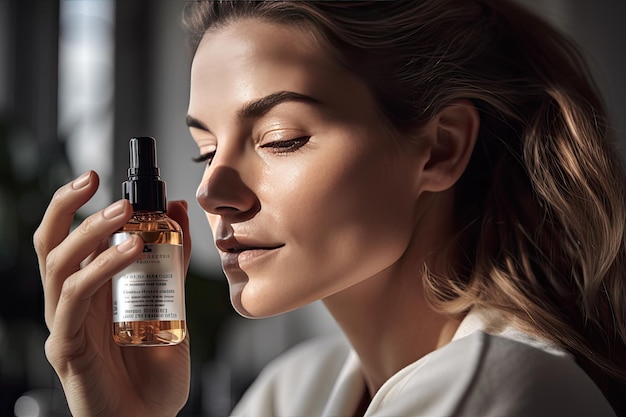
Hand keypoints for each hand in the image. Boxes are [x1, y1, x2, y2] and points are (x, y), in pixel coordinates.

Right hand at [34, 171, 191, 416]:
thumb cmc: (155, 369)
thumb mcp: (172, 303)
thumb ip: (171, 260)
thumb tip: (176, 210)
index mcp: (91, 289)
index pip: (72, 237)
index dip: (80, 204)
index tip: (108, 176)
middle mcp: (72, 301)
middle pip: (50, 242)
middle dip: (66, 204)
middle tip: (95, 178)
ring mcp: (65, 323)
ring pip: (59, 264)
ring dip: (90, 232)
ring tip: (124, 213)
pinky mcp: (67, 346)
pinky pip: (76, 298)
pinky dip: (101, 268)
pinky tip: (130, 251)